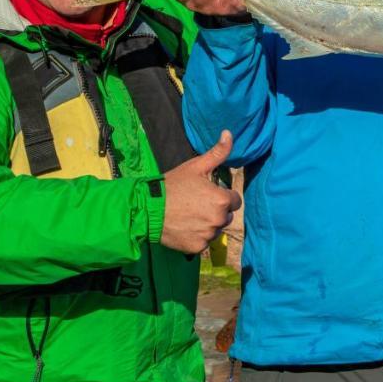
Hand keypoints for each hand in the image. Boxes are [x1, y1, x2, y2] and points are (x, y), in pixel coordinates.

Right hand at [160, 131, 242, 254]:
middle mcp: (218, 220)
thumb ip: (217, 152)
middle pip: (226, 216)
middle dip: (216, 210)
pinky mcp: (197, 248)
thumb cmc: (173, 185)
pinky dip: (197, 236)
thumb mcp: (196, 166)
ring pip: (216, 230)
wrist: (147, 209)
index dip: (223, 196)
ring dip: (208, 224)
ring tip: (190, 215)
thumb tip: (229, 133)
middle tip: (197, 204)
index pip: (235, 200)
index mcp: (222, 200)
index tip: (208, 194)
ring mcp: (208, 235)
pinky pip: (204, 242)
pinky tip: (185, 227)